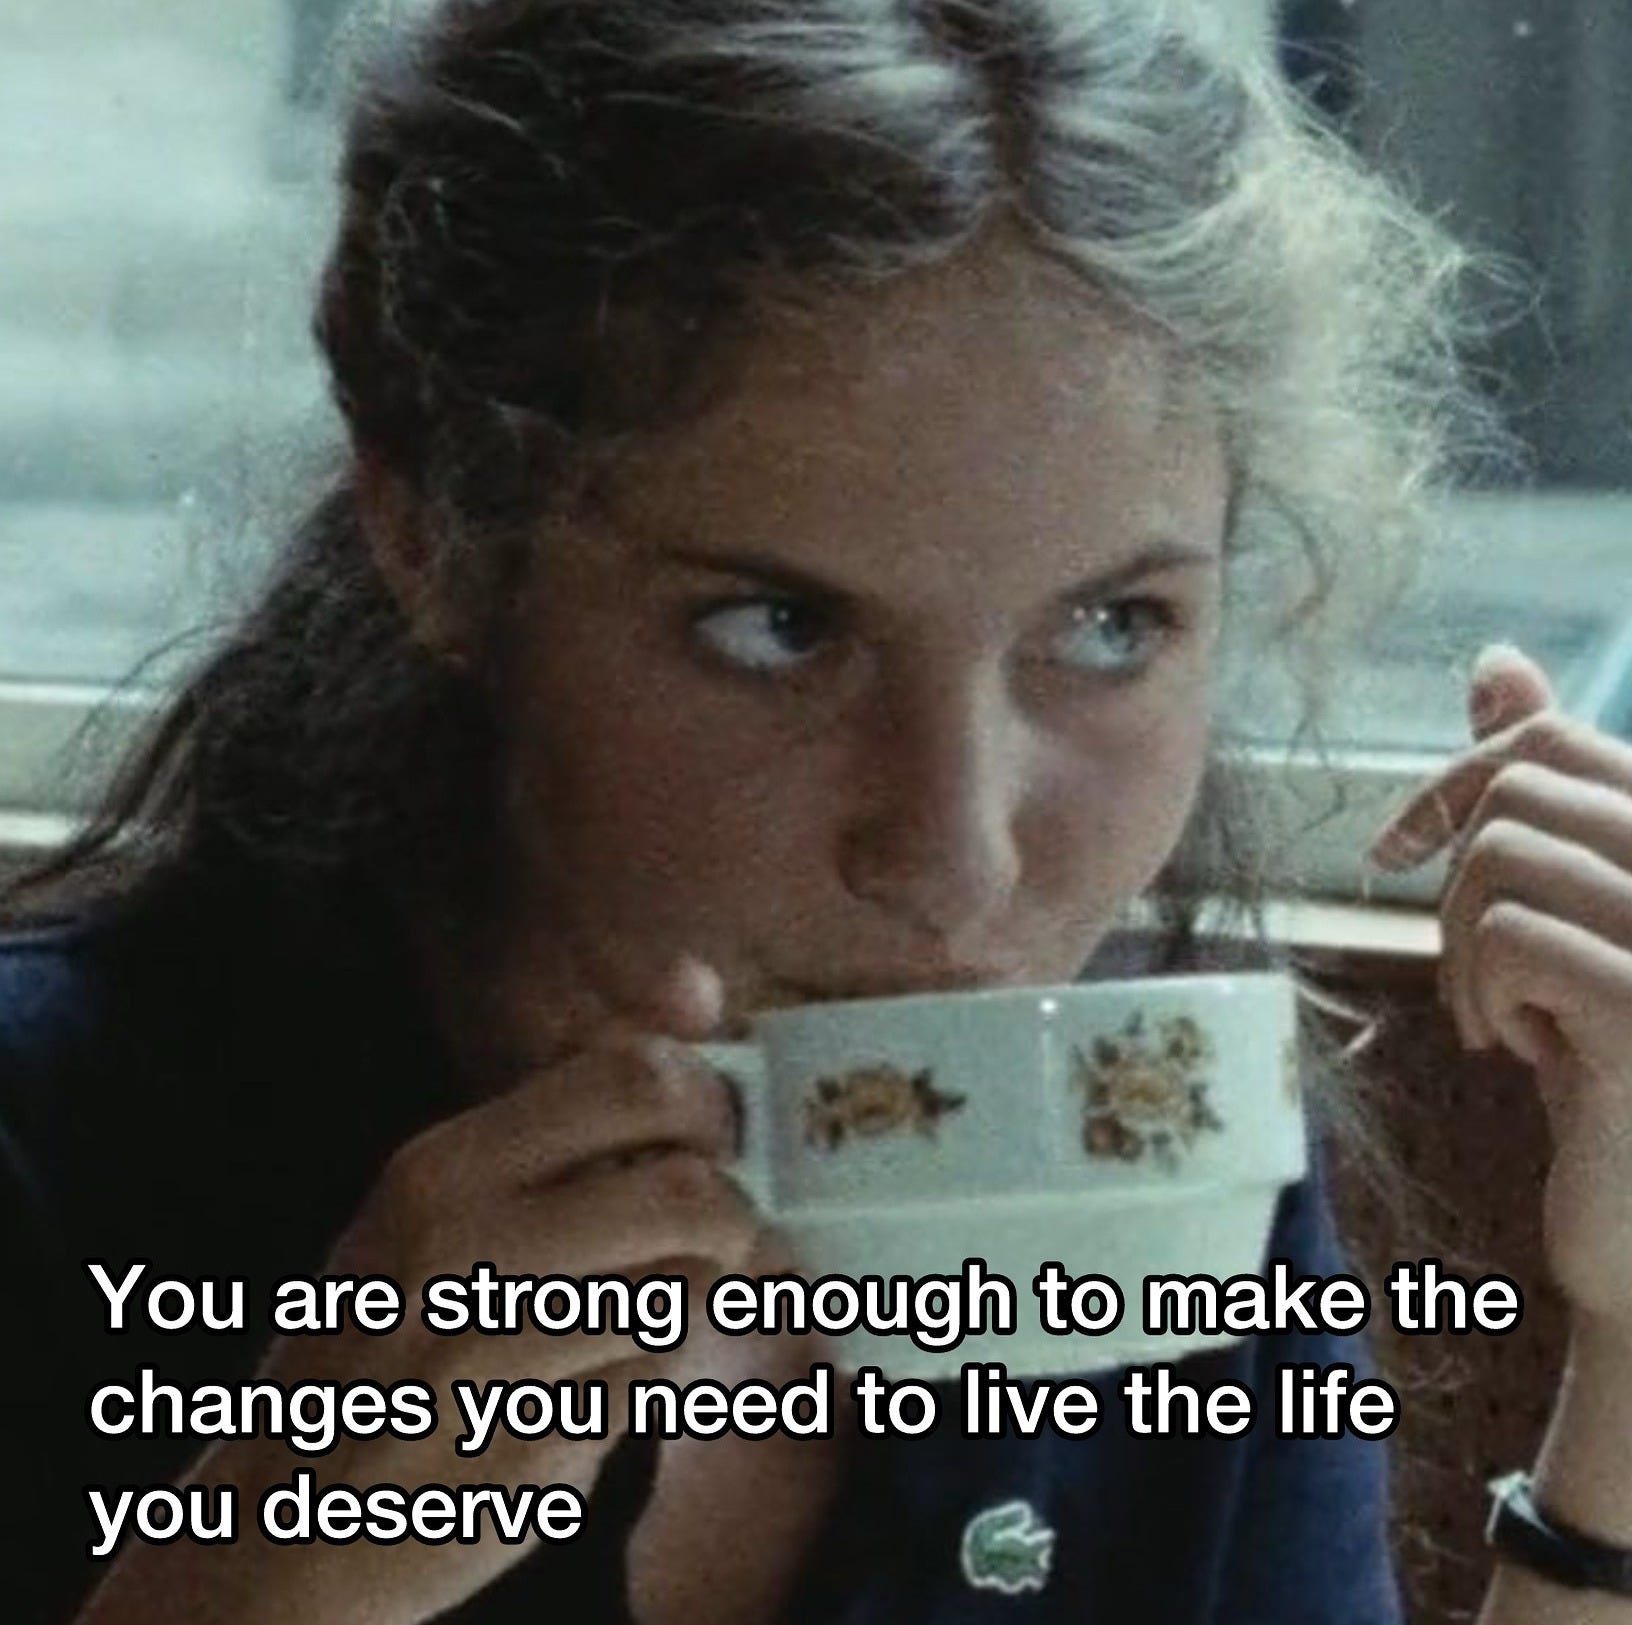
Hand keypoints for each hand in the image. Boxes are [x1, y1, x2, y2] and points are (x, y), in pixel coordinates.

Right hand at [78, 955, 760, 1623]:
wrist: (279, 1512)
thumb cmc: (388, 1323)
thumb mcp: (449, 1191)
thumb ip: (581, 1093)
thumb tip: (700, 981)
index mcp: (444, 1167)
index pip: (633, 1078)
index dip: (705, 1099)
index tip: (708, 1132)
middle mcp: (466, 1252)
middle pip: (688, 1193)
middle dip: (728, 1210)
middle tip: (708, 1227)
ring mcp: (499, 1360)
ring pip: (686, 1294)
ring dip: (686, 1300)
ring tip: (629, 1305)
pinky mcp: (535, 1451)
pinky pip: (652, 1386)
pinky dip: (644, 1379)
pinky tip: (582, 1379)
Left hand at [1368, 644, 1631, 1330]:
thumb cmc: (1597, 1051)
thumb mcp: (1566, 909)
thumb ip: (1546, 786)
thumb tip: (1495, 662)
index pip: (1550, 741)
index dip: (1452, 785)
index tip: (1397, 856)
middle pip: (1515, 793)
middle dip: (1452, 882)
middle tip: (1473, 974)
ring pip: (1503, 856)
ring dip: (1462, 945)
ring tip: (1496, 1018)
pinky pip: (1510, 935)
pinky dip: (1484, 993)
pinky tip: (1520, 1052)